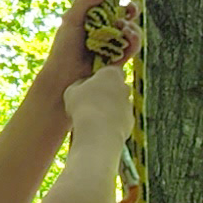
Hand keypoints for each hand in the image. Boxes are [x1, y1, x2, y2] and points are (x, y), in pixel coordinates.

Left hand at [49, 0, 139, 87]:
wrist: (65, 74)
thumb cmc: (64, 47)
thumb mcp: (70, 18)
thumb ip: (85, 0)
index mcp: (95, 17)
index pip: (112, 1)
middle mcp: (107, 28)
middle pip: (127, 14)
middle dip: (133, 8)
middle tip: (130, 8)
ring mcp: (114, 43)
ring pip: (134, 29)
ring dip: (133, 25)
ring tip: (123, 28)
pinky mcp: (120, 57)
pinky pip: (134, 45)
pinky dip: (134, 39)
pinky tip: (127, 37)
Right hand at [64, 37, 134, 158]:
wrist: (98, 132)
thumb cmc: (83, 106)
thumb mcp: (72, 91)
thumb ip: (80, 85)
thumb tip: (82, 86)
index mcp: (112, 74)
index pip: (112, 70)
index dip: (102, 77)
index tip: (92, 83)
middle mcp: (125, 87)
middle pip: (118, 87)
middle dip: (108, 92)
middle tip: (91, 100)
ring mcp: (129, 105)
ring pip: (120, 104)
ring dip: (110, 108)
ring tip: (94, 117)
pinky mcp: (130, 122)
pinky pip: (121, 119)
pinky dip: (113, 122)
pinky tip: (101, 128)